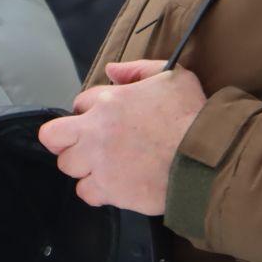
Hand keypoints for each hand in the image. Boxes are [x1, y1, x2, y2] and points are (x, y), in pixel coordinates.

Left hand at [38, 59, 208, 215]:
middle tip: (84, 144)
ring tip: (103, 166)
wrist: (207, 158)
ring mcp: (100, 163)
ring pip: (68, 167)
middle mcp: (97, 132)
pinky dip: (95, 190)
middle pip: (54, 138)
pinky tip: (111, 185)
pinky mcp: (110, 190)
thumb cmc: (193, 116)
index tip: (104, 119)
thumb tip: (111, 70)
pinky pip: (86, 193)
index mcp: (109, 101)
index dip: (90, 111)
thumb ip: (138, 69)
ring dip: (82, 166)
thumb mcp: (172, 77)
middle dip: (66, 140)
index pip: (80, 103)